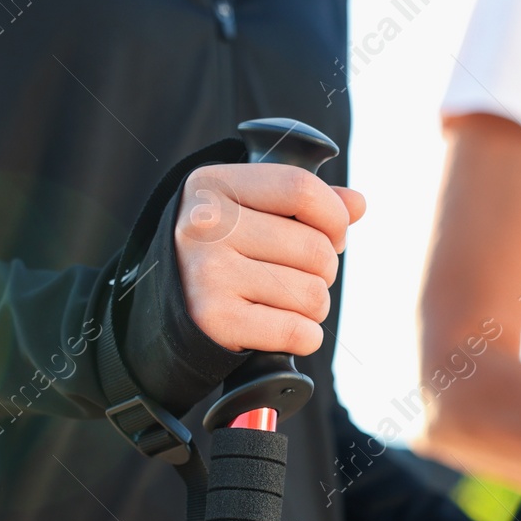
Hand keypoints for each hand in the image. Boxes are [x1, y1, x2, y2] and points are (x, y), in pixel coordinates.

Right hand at [175, 163, 365, 354]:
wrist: (164, 305)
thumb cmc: (220, 249)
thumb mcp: (249, 208)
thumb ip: (305, 201)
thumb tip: (356, 204)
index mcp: (215, 184)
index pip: (301, 189)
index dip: (334, 217)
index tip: (332, 235)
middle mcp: (206, 225)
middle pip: (315, 249)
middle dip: (325, 270)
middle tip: (301, 275)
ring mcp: (208, 272)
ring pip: (312, 294)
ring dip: (315, 305)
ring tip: (287, 301)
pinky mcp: (214, 319)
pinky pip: (297, 331)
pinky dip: (306, 336)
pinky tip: (286, 327)